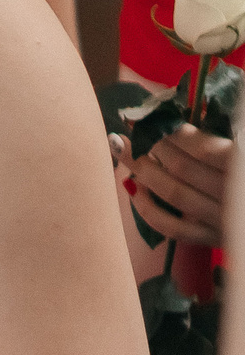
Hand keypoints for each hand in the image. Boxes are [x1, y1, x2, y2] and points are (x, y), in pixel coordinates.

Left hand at [118, 125, 231, 246]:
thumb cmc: (241, 169)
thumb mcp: (237, 149)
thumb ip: (213, 140)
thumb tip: (171, 119)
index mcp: (243, 165)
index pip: (203, 148)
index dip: (171, 132)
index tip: (147, 117)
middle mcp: (234, 194)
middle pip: (181, 168)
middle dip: (152, 145)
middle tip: (132, 130)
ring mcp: (222, 219)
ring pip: (173, 193)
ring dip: (142, 169)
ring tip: (121, 148)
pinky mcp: (210, 237)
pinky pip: (172, 227)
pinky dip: (147, 208)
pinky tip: (132, 187)